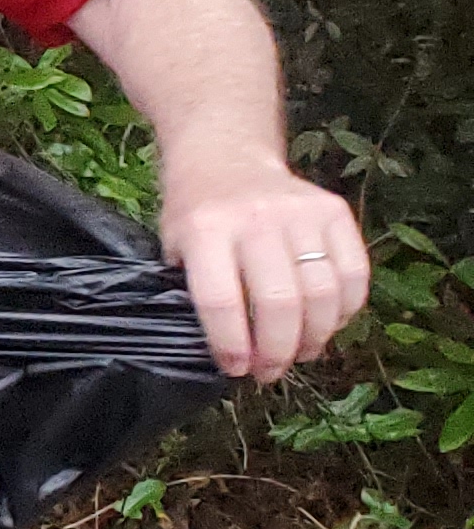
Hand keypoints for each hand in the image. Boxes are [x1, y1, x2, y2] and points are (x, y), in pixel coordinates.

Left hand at [160, 154, 369, 380]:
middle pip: (279, 302)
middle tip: (269, 372)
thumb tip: (230, 353)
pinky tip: (327, 324)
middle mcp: (256, 218)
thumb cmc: (196, 211)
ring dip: (314, 336)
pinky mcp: (335, 210)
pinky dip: (345, 309)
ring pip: (322, 293)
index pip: (221, 300)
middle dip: (277, 350)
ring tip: (299, 354)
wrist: (226, 156)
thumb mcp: (174, 246)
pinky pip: (353, 273)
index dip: (231, 344)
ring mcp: (300, 212)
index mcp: (206, 229)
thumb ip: (194, 291)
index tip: (235, 369)